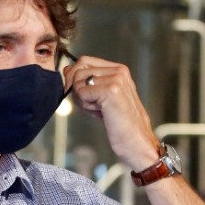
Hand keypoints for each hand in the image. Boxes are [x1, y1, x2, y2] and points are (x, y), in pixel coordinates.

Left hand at [63, 56, 160, 171]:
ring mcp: (116, 79)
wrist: (137, 143)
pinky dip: (85, 106)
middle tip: (91, 106)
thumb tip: (67, 70)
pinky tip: (101, 114)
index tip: (80, 95)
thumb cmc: (121, 125)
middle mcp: (119, 71)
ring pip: (78, 81)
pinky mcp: (110, 90)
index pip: (85, 61)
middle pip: (79, 69)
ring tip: (99, 111)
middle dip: (77, 89)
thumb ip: (88, 82)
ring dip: (82, 99)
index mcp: (119, 70)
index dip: (74, 77)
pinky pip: (81, 92)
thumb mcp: (102, 98)